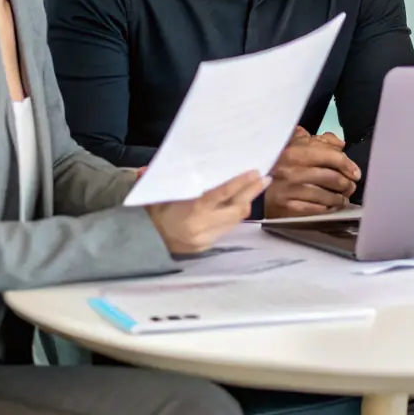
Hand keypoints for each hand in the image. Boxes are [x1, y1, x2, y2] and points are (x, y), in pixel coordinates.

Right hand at [146, 171, 266, 254]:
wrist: (148, 245)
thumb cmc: (154, 215)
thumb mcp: (156, 197)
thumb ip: (163, 180)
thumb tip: (148, 168)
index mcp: (191, 211)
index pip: (220, 194)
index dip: (239, 184)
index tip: (254, 173)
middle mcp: (203, 225)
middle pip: (235, 208)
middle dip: (252, 192)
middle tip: (265, 178)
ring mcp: (208, 238)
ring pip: (236, 219)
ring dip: (247, 203)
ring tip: (258, 187)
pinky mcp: (209, 246)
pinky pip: (228, 228)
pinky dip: (236, 215)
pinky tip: (242, 204)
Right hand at [264, 128, 361, 218]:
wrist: (250, 187)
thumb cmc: (276, 164)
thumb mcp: (293, 144)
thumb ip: (318, 141)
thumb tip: (340, 143)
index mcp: (295, 152)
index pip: (331, 157)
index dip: (348, 165)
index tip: (355, 172)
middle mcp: (293, 171)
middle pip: (332, 177)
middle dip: (346, 184)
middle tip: (350, 186)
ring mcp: (290, 191)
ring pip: (327, 195)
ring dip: (340, 198)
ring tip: (343, 197)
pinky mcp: (287, 208)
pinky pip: (316, 210)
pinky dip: (328, 209)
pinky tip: (330, 206)